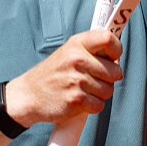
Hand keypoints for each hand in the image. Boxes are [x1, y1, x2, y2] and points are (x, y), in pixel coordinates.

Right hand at [6, 30, 123, 127]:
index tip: (113, 57)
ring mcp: (76, 80)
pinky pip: (99, 105)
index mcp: (77, 44)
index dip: (117, 50)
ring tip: (82, 90)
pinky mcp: (76, 100)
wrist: (29, 95)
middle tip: (93, 79)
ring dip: (99, 94)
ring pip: (108, 90)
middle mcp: (77, 59)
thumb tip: (117, 59)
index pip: (108, 39)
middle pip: (115, 71)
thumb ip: (92, 51)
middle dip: (109, 79)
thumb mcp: (69, 52)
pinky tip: (79, 100)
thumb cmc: (53, 74)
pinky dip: (92, 106)